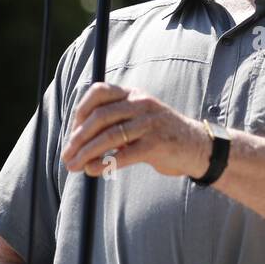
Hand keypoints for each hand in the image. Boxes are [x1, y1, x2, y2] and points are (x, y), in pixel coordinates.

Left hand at [62, 82, 208, 178]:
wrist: (198, 147)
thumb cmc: (162, 135)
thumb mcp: (140, 119)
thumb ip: (115, 122)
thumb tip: (79, 140)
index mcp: (135, 95)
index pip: (100, 92)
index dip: (81, 111)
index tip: (73, 132)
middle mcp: (142, 104)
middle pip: (100, 117)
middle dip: (78, 138)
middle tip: (66, 155)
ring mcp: (150, 123)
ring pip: (109, 136)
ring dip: (86, 153)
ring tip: (73, 166)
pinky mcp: (157, 144)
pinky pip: (124, 154)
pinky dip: (104, 163)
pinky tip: (93, 170)